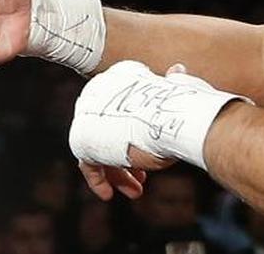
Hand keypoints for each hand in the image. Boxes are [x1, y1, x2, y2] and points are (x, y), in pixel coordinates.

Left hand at [75, 64, 187, 200]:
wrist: (170, 118)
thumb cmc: (182, 105)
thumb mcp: (176, 91)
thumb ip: (170, 85)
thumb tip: (177, 70)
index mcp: (120, 77)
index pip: (120, 110)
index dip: (135, 133)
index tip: (150, 150)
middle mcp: (98, 93)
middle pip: (108, 132)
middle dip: (127, 158)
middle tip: (142, 176)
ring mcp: (87, 116)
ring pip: (99, 150)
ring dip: (118, 172)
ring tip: (135, 189)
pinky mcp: (81, 140)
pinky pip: (87, 164)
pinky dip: (99, 179)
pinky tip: (109, 194)